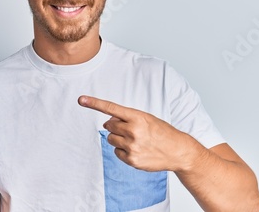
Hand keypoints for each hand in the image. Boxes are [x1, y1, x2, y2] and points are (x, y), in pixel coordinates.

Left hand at [78, 95, 195, 171]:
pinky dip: (123, 150)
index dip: (94, 103)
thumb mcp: (147, 119)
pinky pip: (116, 152)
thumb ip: (127, 118)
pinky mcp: (131, 160)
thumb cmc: (161, 132)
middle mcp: (133, 131)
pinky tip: (137, 150)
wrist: (178, 151)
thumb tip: (107, 122)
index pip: (111, 108)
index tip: (81, 99)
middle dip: (115, 126)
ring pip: (111, 139)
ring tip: (135, 140)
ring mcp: (132, 146)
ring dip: (118, 138)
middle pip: (109, 125)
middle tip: (129, 129)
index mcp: (137, 117)